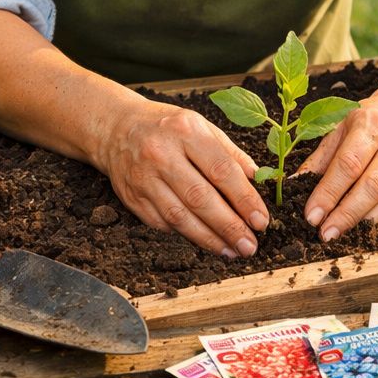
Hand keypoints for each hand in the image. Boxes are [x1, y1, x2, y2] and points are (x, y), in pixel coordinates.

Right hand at [94, 99, 269, 256]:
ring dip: (209, 239)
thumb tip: (258, 179)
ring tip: (232, 251)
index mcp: (185, 131)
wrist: (116, 128)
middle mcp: (162, 154)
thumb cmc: (167, 127)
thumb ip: (230, 153)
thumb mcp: (201, 126)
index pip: (221, 170)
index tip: (261, 220)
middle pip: (200, 198)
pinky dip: (185, 234)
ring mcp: (144, 178)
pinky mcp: (133, 198)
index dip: (244, 199)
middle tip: (249, 245)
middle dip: (229, 226)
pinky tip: (204, 240)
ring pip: (180, 217)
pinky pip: (162, 223)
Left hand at [296, 95, 377, 241]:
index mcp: (371, 125)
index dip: (329, 193)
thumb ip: (318, 160)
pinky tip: (365, 226)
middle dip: (346, 214)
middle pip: (373, 185)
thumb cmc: (366, 126)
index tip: (312, 215)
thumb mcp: (338, 130)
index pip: (348, 164)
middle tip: (326, 233)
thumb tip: (292, 186)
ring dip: (365, 221)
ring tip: (343, 232)